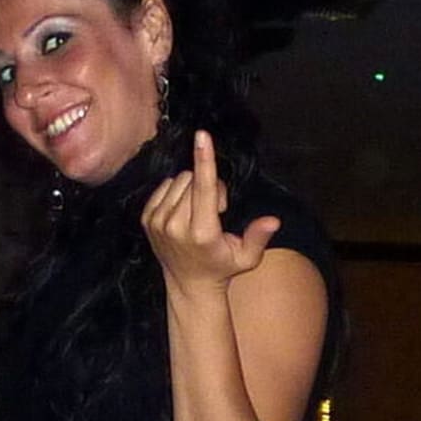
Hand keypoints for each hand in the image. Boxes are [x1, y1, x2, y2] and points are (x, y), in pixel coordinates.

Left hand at [141, 130, 279, 292]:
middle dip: (209, 185)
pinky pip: (164, 186)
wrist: (188, 285)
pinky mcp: (147, 219)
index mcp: (202, 233)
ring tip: (198, 213)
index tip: (202, 135)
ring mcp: (158, 223)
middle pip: (193, 178)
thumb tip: (274, 220)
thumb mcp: (247, 257)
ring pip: (179, 180)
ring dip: (193, 189)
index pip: (204, 188)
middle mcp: (176, 227)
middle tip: (216, 211)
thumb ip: (259, 237)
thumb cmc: (222, 267)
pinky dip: (177, 193)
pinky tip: (183, 212)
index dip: (205, 159)